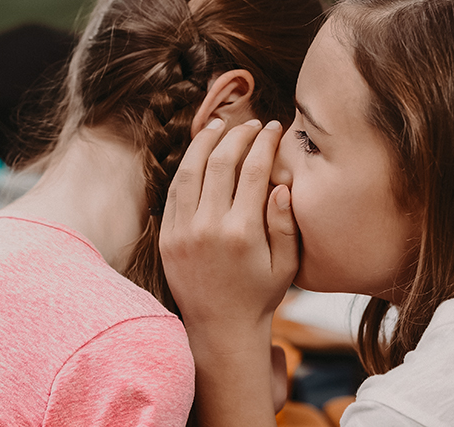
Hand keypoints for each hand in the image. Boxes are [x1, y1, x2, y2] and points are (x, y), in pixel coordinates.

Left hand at [160, 118, 298, 339]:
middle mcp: (209, 228)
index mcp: (242, 232)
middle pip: (221, 162)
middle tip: (252, 124)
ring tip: (220, 126)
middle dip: (238, 135)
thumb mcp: (286, 264)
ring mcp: (183, 232)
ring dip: (206, 142)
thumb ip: (285, 223)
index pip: (254, 170)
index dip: (265, 143)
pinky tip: (199, 154)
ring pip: (191, 170)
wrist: (221, 328)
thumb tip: (281, 185)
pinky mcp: (167, 237)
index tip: (274, 128)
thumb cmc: (260, 294)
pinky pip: (175, 191)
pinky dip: (187, 167)